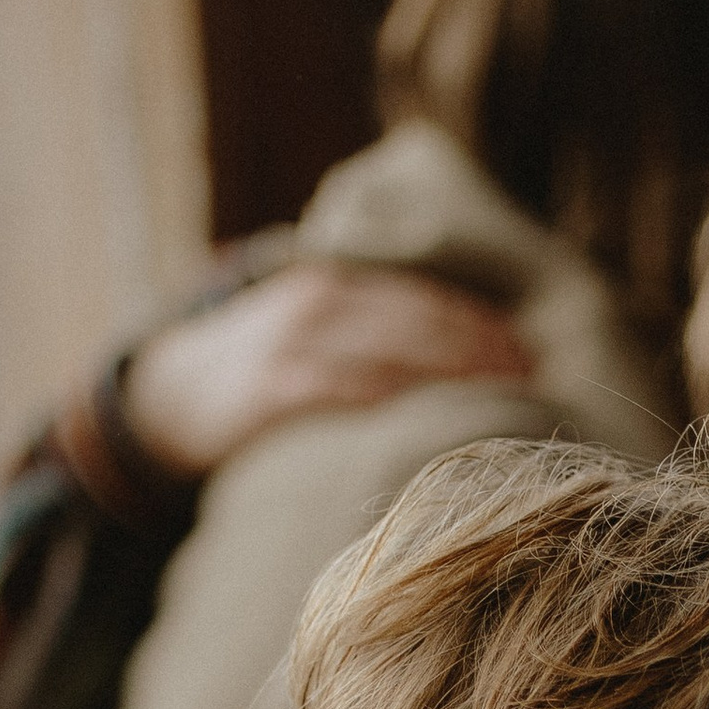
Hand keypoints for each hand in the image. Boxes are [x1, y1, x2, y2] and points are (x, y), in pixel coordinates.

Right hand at [119, 263, 535, 477]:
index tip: (536, 353)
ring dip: (457, 383)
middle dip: (485, 352)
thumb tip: (466, 362)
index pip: (429, 296)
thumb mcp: (317, 328)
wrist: (170, 395)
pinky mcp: (277, 389)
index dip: (485, 324)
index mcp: (339, 281)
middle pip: (423, 321)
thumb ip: (375, 332)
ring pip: (396, 356)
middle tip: (539, 383)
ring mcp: (298, 342)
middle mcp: (323, 301)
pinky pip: (352, 395)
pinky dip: (400, 408)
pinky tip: (439, 427)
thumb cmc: (265, 371)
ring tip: (508, 409)